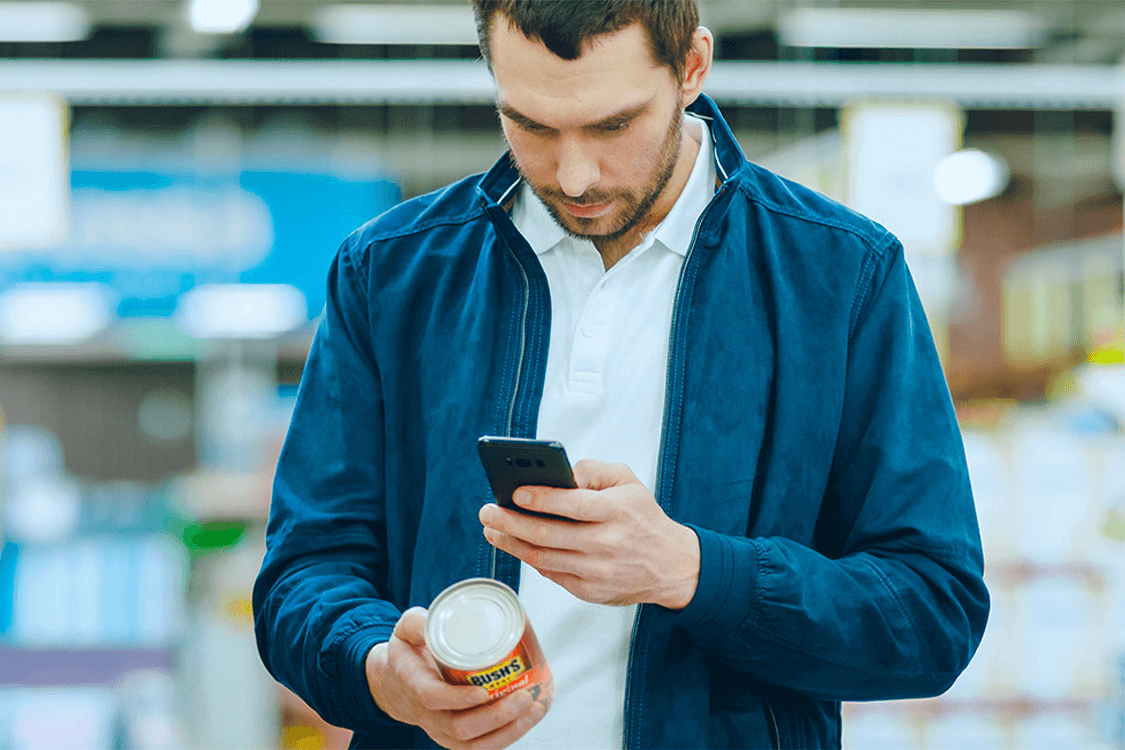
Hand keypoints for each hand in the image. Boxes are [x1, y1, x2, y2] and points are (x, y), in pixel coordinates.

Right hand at [366, 607, 546, 748]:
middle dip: (496, 716)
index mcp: (413, 683)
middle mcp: (428, 714)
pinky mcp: (457, 738)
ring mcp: (442, 730)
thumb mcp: (405, 630)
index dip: (458, 698)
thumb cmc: (409, 653)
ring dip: (509, 730)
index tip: (484, 691)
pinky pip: (482, 747)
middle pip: (460, 727)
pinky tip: (530, 719)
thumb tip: (437, 618)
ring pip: (474, 744)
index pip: (432, 698)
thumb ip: (418, 622)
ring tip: (535, 709)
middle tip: (525, 695)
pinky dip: (509, 736)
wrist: (398, 684)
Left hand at [478, 459, 699, 608]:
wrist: (671, 566)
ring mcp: (598, 572)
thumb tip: (560, 474)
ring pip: (543, 558)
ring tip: (491, 528)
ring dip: (511, 543)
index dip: (542, 499)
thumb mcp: (627, 481)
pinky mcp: (590, 591)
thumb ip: (593, 470)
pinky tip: (515, 545)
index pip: (574, 506)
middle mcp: (607, 544)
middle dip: (511, 522)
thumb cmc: (643, 517)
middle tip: (487, 511)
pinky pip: (552, 573)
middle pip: (549, 535)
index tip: (515, 492)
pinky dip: (530, 559)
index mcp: (618, 512)